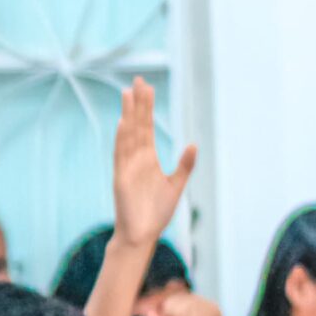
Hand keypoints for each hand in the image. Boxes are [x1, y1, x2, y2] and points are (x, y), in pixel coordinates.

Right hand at [110, 76, 195, 244]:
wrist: (142, 235)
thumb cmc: (156, 213)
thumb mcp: (176, 186)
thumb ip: (184, 166)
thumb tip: (193, 144)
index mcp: (147, 159)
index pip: (146, 127)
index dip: (147, 108)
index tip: (147, 88)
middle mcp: (135, 159)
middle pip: (136, 125)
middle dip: (138, 103)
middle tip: (138, 80)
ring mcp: (127, 167)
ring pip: (128, 135)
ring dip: (128, 114)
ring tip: (128, 93)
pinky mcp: (121, 178)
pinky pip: (121, 154)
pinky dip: (122, 138)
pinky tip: (123, 122)